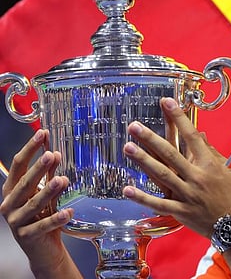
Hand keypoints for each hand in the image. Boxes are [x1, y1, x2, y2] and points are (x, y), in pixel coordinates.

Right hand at [0, 130, 78, 277]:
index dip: (29, 149)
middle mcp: (10, 205)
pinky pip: (43, 226)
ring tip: (62, 180)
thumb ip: (49, 175)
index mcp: (12, 190)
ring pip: (33, 204)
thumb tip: (55, 153)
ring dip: (48, 191)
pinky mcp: (27, 237)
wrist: (43, 249)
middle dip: (38, 168)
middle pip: (24, 183)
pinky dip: (56, 218)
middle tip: (51, 155)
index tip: (42, 134)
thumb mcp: (46, 193)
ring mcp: (16, 222)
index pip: (18, 166)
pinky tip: (68, 212)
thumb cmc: (43, 217)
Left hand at [122, 97, 230, 237]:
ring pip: (162, 175)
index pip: (191, 136)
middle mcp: (196, 177)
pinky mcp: (180, 211)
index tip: (166, 102)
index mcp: (209, 164)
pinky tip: (127, 189)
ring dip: (143, 161)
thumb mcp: (228, 169)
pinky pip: (159, 203)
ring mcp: (187, 194)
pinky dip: (143, 197)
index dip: (178, 117)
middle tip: (135, 126)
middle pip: (170, 154)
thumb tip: (200, 134)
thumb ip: (211, 151)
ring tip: (128, 147)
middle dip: (151, 138)